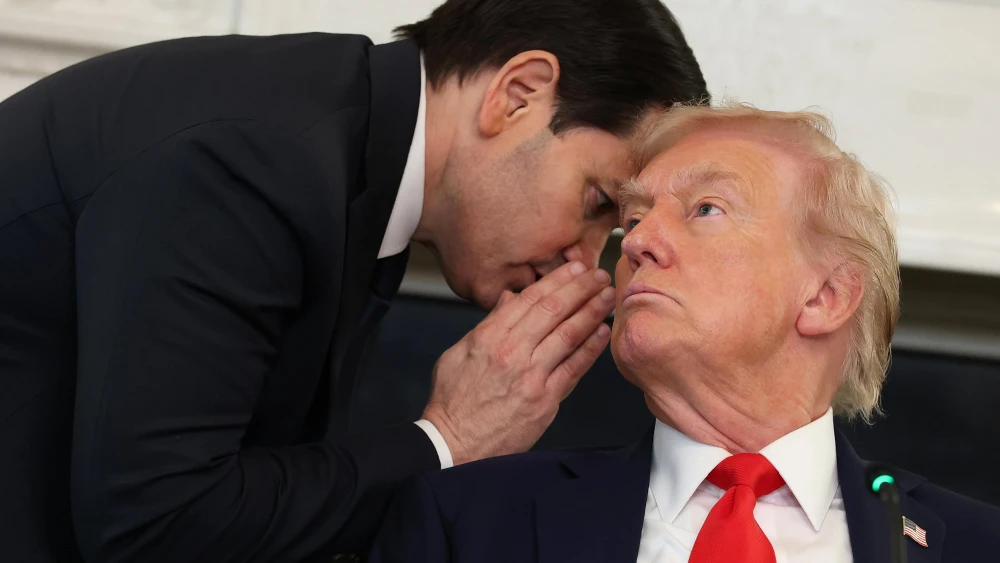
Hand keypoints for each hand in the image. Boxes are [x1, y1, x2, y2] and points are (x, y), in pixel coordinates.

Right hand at [422, 262, 614, 464]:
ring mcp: (531, 376)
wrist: (454, 443)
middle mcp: (511, 352)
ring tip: (608, 297)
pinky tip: (602, 332)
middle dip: (581, 288)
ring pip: (568, 334)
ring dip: (592, 312)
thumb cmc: (453, 401)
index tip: (574, 268)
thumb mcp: (459, 353)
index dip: (556, 280)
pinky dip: (590, 348)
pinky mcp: (545, 400)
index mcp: (488, 337)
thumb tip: (510, 300)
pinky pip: (574, 368)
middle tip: (598, 275)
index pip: (529, 299)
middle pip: (554, 310)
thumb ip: (488, 325)